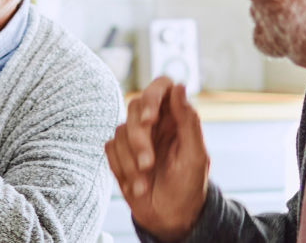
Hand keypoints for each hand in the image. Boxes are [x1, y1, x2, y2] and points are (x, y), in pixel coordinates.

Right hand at [105, 76, 209, 241]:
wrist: (169, 219)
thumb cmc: (188, 188)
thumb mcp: (195, 157)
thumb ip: (188, 121)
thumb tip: (179, 87)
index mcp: (177, 118)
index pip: (162, 86)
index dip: (152, 95)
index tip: (149, 118)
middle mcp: (155, 122)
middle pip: (135, 106)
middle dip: (139, 138)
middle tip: (148, 164)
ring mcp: (135, 137)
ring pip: (120, 129)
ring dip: (131, 160)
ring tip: (144, 184)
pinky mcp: (120, 152)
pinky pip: (110, 147)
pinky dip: (121, 168)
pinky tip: (136, 185)